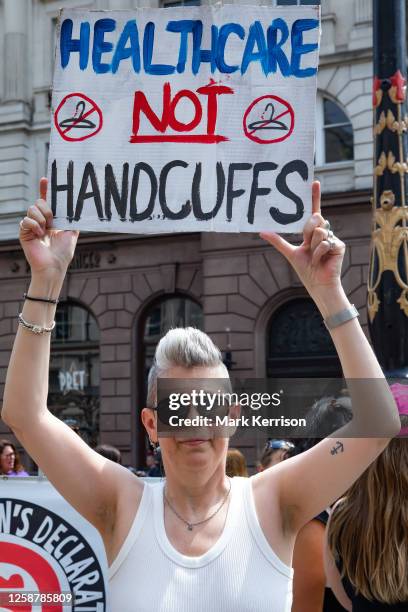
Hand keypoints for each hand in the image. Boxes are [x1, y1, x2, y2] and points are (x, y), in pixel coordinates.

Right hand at [20, 178, 78, 280]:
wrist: (55, 265)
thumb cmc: (64, 252)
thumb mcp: (72, 232)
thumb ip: (74, 219)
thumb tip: (82, 209)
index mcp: (51, 219)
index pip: (47, 200)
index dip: (45, 189)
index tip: (46, 178)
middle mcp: (40, 221)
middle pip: (38, 202)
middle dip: (46, 208)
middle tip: (52, 221)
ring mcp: (32, 226)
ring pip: (31, 209)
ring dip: (41, 218)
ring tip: (45, 230)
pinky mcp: (24, 233)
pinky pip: (25, 220)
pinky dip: (34, 225)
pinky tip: (39, 234)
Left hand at [260, 181, 344, 301]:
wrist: (318, 284)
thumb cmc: (306, 270)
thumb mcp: (290, 253)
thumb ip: (278, 241)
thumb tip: (261, 232)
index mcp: (312, 231)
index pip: (313, 210)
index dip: (314, 196)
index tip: (313, 182)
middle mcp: (323, 232)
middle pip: (315, 220)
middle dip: (308, 232)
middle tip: (307, 244)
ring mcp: (332, 238)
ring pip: (319, 232)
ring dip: (313, 247)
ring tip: (314, 257)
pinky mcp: (339, 245)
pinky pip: (325, 242)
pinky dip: (319, 254)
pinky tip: (322, 261)